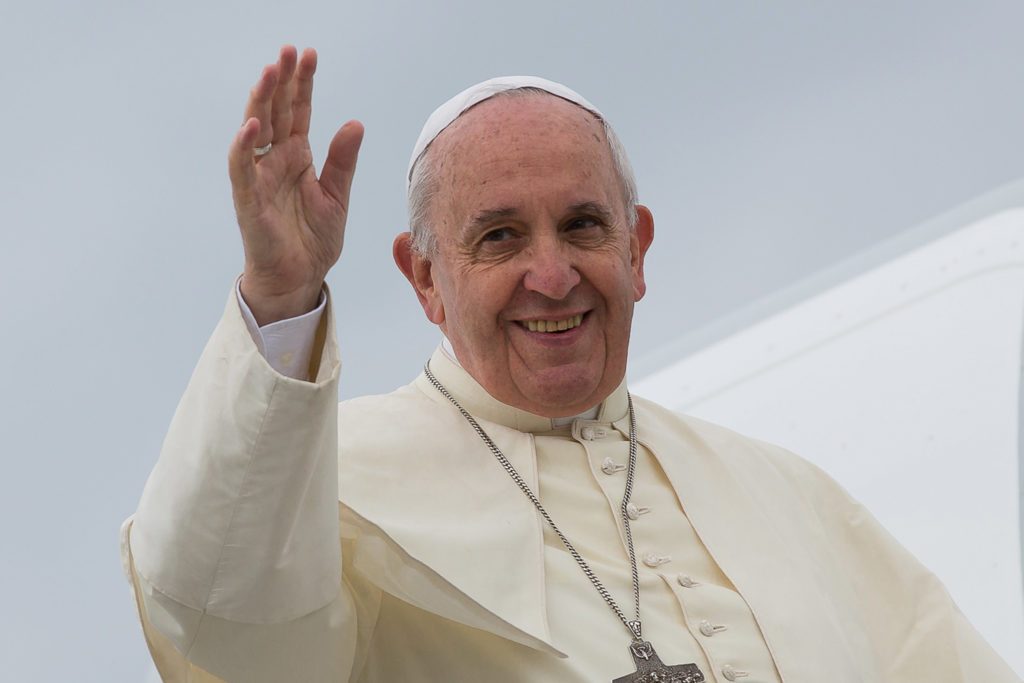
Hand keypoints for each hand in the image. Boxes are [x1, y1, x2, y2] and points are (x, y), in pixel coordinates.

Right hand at [229, 45, 363, 324]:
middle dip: (281, 81)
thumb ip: (343, 161)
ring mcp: (259, 178)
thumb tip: (355, 123)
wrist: (299, 278)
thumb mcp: (337, 196)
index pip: (299, 112)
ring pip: (255, 131)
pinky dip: (244, 146)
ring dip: (261, 101)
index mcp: (297, 156)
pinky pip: (242, 169)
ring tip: (270, 73)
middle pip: (276, 112)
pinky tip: (253, 124)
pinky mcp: (248, 200)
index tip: (308, 54)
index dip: (302, 84)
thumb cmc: (313, 240)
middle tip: (288, 51)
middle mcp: (275, 161)